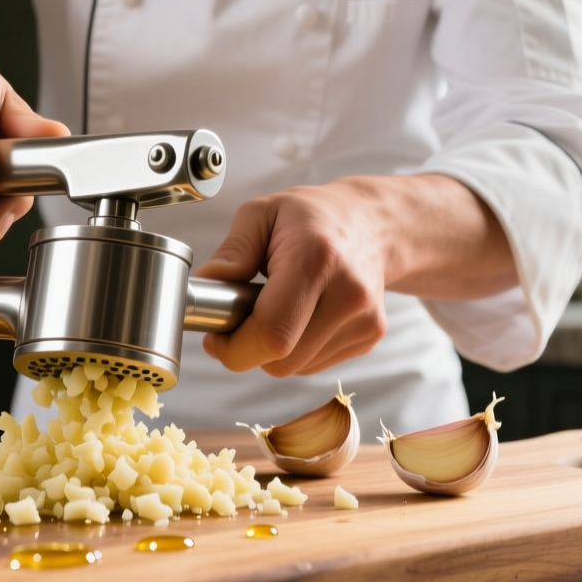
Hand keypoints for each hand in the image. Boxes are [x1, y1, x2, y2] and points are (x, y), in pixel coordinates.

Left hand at [195, 175, 516, 376]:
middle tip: (242, 316)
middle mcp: (348, 294)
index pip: (273, 333)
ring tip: (278, 306)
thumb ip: (233, 252)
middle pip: (282, 360)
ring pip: (296, 368)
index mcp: (316, 259)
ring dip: (274, 348)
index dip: (235, 348)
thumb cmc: (312, 216)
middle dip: (249, 348)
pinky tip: (301, 314)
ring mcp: (364, 320)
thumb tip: (208, 285)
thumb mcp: (262, 214)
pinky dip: (297, 348)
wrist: (372, 223)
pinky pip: (314, 364)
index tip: (216, 337)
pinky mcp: (369, 336)